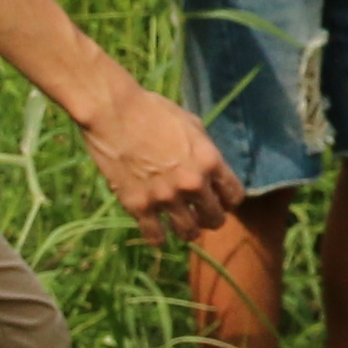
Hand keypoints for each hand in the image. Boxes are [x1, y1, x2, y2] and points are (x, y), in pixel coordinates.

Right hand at [81, 82, 240, 244]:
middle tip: (201, 213)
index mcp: (209, 161)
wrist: (113, 112)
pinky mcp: (139, 205)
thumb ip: (204, 151)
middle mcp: (192, 184)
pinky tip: (156, 230)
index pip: (234, 197)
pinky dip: (158, 236)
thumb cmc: (152, 110)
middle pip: (215, 219)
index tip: (219, 198)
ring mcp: (165, 197)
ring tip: (182, 224)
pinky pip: (155, 236)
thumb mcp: (191, 124)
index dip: (228, 199)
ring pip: (189, 233)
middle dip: (211, 217)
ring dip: (188, 230)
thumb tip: (211, 169)